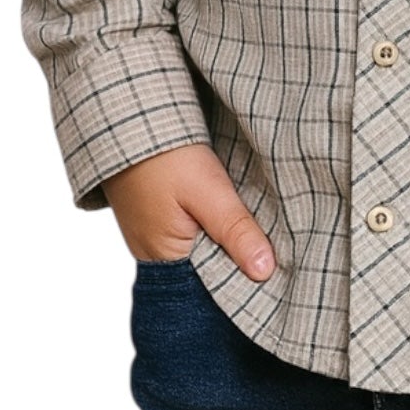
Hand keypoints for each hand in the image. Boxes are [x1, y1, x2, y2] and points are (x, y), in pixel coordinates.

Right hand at [102, 142, 276, 280]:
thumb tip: (265, 271)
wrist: (127, 118)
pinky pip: (197, 232)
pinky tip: (239, 215)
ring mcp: (158, 235)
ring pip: (206, 250)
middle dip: (241, 262)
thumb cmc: (163, 157)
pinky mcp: (162, 216)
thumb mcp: (207, 192)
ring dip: (230, 241)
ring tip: (267, 234)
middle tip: (282, 251)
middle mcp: (157, 257)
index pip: (211, 292)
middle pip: (209, 271)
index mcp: (164, 263)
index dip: (245, 282)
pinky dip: (217, 226)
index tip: (280, 274)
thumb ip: (235, 231)